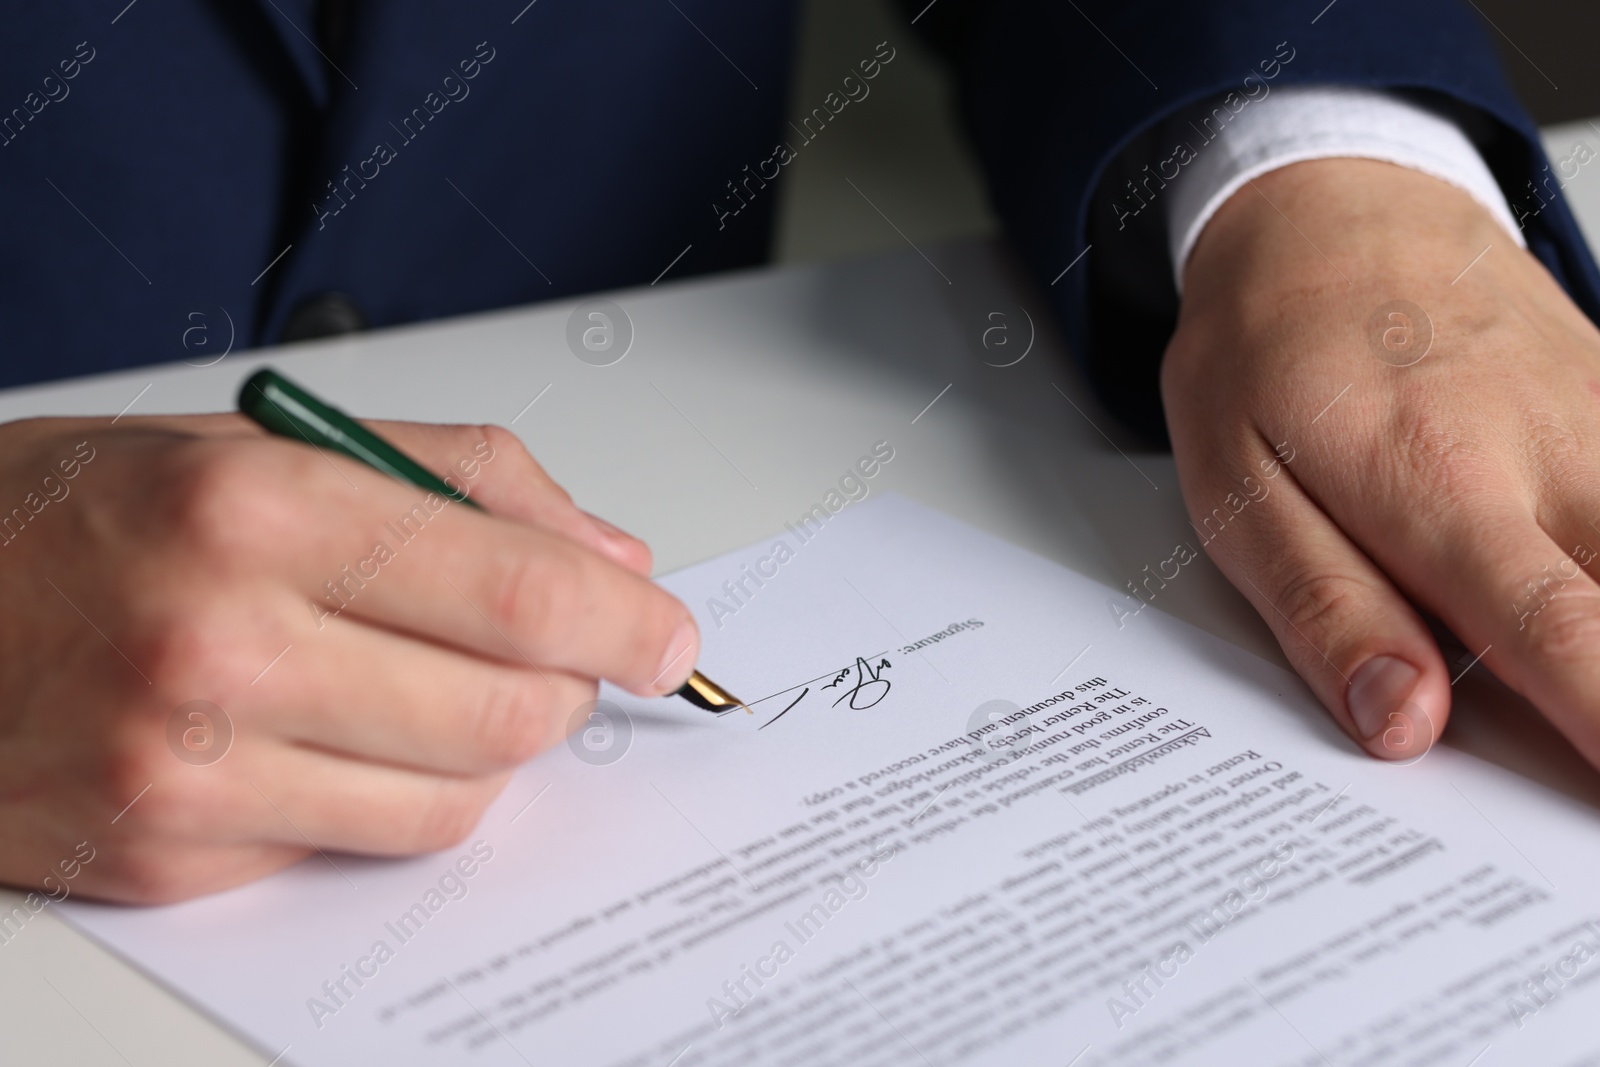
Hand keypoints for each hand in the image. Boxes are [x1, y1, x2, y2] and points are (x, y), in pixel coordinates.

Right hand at [0, 416, 697, 902]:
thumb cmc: (80, 516)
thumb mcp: (264, 442)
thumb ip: (462, 482)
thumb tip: (607, 560)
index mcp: (258, 512)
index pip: (517, 595)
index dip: (623, 626)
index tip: (665, 638)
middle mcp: (224, 647)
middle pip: (507, 712)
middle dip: (566, 687)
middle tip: (556, 654)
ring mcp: (194, 773)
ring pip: (454, 801)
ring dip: (489, 747)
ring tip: (437, 685)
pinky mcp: (172, 860)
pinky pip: (361, 847)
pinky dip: (392, 796)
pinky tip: (340, 736)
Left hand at [1164, 158, 1599, 765]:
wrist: (1334, 212)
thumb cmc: (1269, 351)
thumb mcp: (1238, 489)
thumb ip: (1325, 605)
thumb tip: (1401, 720)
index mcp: (1436, 482)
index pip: (1557, 630)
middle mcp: (1549, 453)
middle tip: (1589, 773)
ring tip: (1583, 688)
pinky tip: (1590, 583)